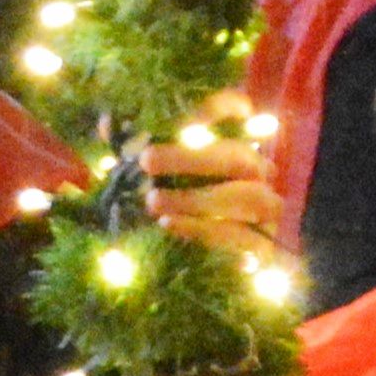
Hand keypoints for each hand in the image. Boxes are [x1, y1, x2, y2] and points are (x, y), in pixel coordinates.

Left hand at [141, 89, 284, 261]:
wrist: (223, 270)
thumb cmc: (184, 205)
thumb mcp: (158, 172)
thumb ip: (134, 147)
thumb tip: (107, 125)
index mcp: (239, 142)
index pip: (237, 110)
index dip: (217, 105)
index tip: (180, 109)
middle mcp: (260, 171)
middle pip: (236, 157)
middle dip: (190, 158)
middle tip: (146, 160)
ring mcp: (268, 208)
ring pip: (243, 196)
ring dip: (194, 198)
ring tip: (153, 201)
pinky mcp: (264, 246)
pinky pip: (238, 236)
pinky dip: (201, 229)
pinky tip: (168, 225)